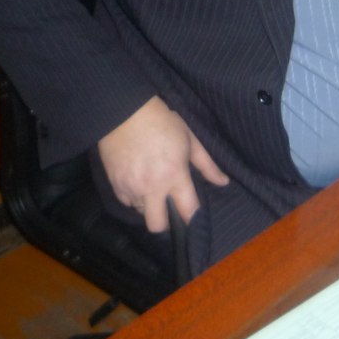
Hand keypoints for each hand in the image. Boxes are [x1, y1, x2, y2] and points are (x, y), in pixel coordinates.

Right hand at [97, 95, 229, 232]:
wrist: (125, 112)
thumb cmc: (163, 123)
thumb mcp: (190, 140)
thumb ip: (207, 165)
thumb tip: (224, 182)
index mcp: (174, 175)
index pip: (188, 211)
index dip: (193, 218)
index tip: (194, 218)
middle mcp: (152, 187)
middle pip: (158, 226)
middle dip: (166, 222)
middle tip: (169, 208)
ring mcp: (131, 188)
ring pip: (141, 213)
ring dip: (149, 205)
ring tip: (153, 186)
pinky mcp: (115, 186)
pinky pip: (127, 203)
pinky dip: (134, 197)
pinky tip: (139, 181)